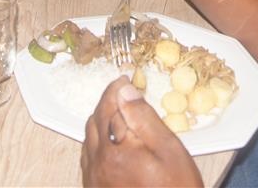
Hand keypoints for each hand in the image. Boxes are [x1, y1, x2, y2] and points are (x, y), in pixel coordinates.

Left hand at [81, 77, 202, 187]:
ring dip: (101, 121)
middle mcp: (97, 163)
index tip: (126, 79)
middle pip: (95, 120)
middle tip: (126, 94)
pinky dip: (98, 142)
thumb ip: (144, 118)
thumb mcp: (168, 150)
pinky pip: (89, 157)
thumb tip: (126, 90)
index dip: (117, 89)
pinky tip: (114, 142)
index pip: (109, 105)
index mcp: (115, 150)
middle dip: (108, 103)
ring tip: (121, 115)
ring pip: (89, 138)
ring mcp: (93, 179)